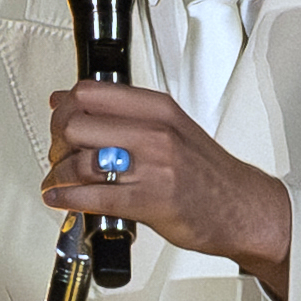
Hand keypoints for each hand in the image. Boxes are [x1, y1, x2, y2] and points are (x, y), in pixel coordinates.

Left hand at [42, 85, 291, 284]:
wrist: (242, 208)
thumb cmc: (207, 173)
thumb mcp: (171, 127)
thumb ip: (125, 114)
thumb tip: (69, 100)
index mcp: (158, 108)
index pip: (91, 92)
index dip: (65, 108)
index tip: (60, 121)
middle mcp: (155, 132)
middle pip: (77, 124)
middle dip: (57, 143)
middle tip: (59, 156)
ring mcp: (152, 166)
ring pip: (80, 161)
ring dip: (58, 175)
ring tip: (58, 182)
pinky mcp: (149, 201)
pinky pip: (92, 196)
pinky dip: (66, 198)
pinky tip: (60, 199)